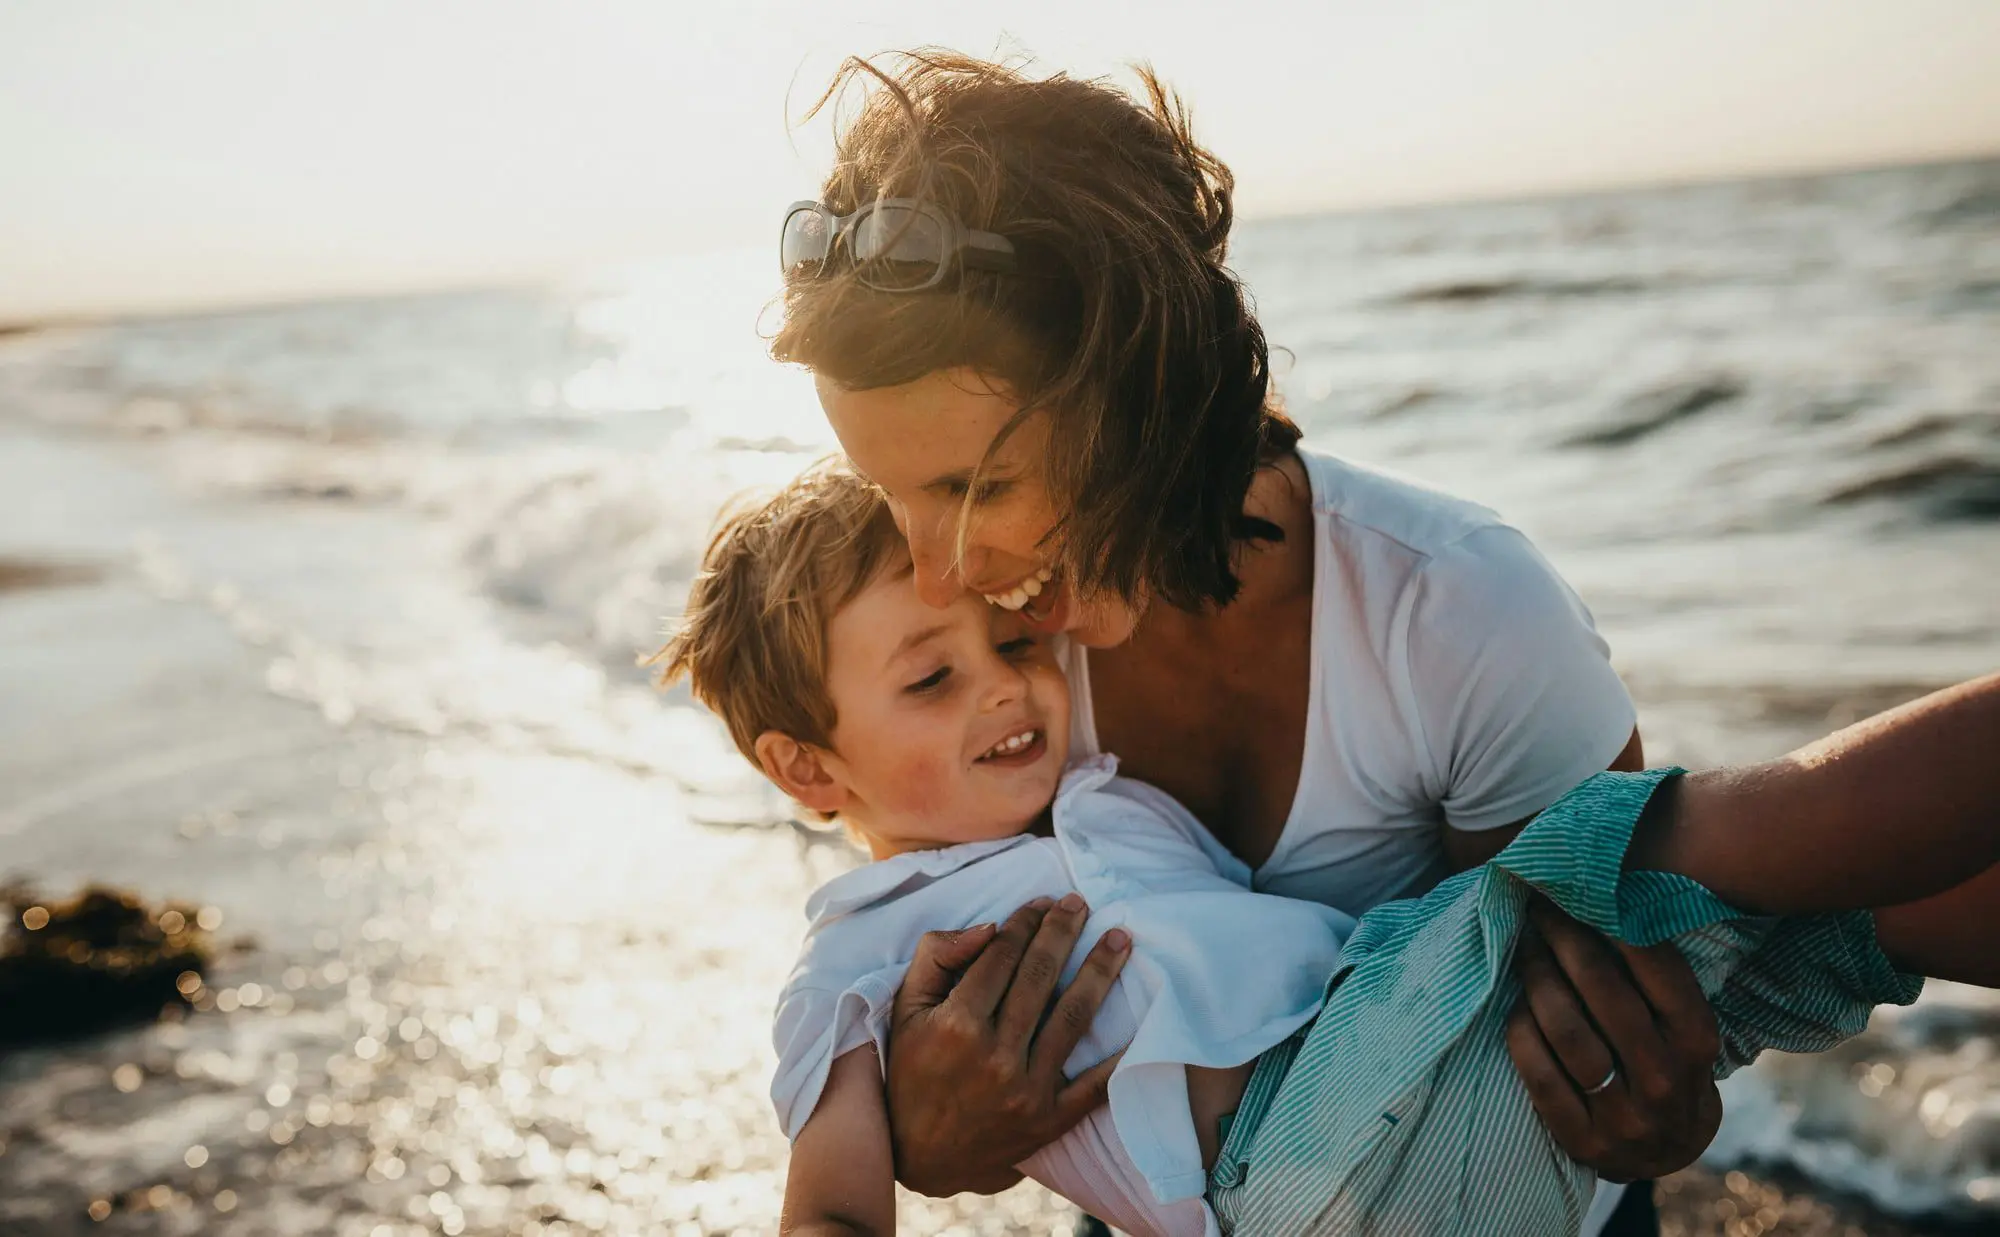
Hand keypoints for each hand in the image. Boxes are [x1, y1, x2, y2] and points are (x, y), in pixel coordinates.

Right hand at [884, 894, 1131, 1196]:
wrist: (920, 1156)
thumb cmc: (910, 1073)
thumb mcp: (905, 1010)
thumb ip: (937, 958)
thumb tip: (988, 927)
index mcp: (956, 1025)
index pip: (1001, 957)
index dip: (1024, 923)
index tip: (1041, 903)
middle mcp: (994, 1056)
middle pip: (1040, 978)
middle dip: (1063, 932)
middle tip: (1081, 903)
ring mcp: (1026, 1090)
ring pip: (1073, 1018)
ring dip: (1100, 972)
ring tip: (1120, 939)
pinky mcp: (1049, 1120)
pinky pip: (1095, 1084)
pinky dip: (1121, 1055)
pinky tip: (1142, 1020)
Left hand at [1504, 897, 1723, 1182]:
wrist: (1664, 1154)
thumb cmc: (1667, 1066)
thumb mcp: (1683, 1028)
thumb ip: (1656, 980)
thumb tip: (1607, 898)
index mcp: (1696, 1043)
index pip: (1659, 970)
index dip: (1614, 923)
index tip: (1580, 890)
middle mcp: (1665, 1080)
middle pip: (1604, 993)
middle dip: (1565, 939)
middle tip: (1539, 908)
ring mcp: (1623, 1117)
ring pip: (1568, 1032)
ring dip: (1538, 980)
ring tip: (1524, 949)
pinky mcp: (1582, 1141)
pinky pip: (1539, 1075)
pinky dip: (1522, 1033)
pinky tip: (1516, 1006)